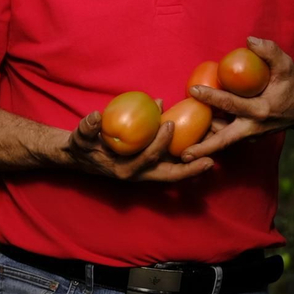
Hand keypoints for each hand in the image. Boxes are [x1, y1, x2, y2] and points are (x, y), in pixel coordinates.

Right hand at [61, 111, 216, 182]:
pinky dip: (185, 157)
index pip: (147, 159)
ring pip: (174, 172)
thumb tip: (96, 117)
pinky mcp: (150, 167)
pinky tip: (199, 143)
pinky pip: (171, 164)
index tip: (168, 123)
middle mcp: (139, 176)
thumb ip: (87, 129)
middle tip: (210, 160)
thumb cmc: (81, 147)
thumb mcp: (80, 137)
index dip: (159, 143)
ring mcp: (147, 173)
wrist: (80, 157)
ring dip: (193, 165)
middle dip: (190, 170)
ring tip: (213, 153)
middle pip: (170, 176)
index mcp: (125, 171)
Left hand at [180, 36, 293, 162]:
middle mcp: (254, 128)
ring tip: (181, 146)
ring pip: (223, 141)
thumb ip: (269, 51)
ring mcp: (251, 136)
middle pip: (224, 140)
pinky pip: (228, 138)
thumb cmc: (293, 84)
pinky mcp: (249, 137)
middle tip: (184, 154)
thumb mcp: (286, 65)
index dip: (211, 96)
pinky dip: (213, 138)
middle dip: (204, 147)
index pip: (231, 104)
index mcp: (261, 111)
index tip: (192, 90)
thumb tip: (249, 40)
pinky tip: (196, 137)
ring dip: (205, 142)